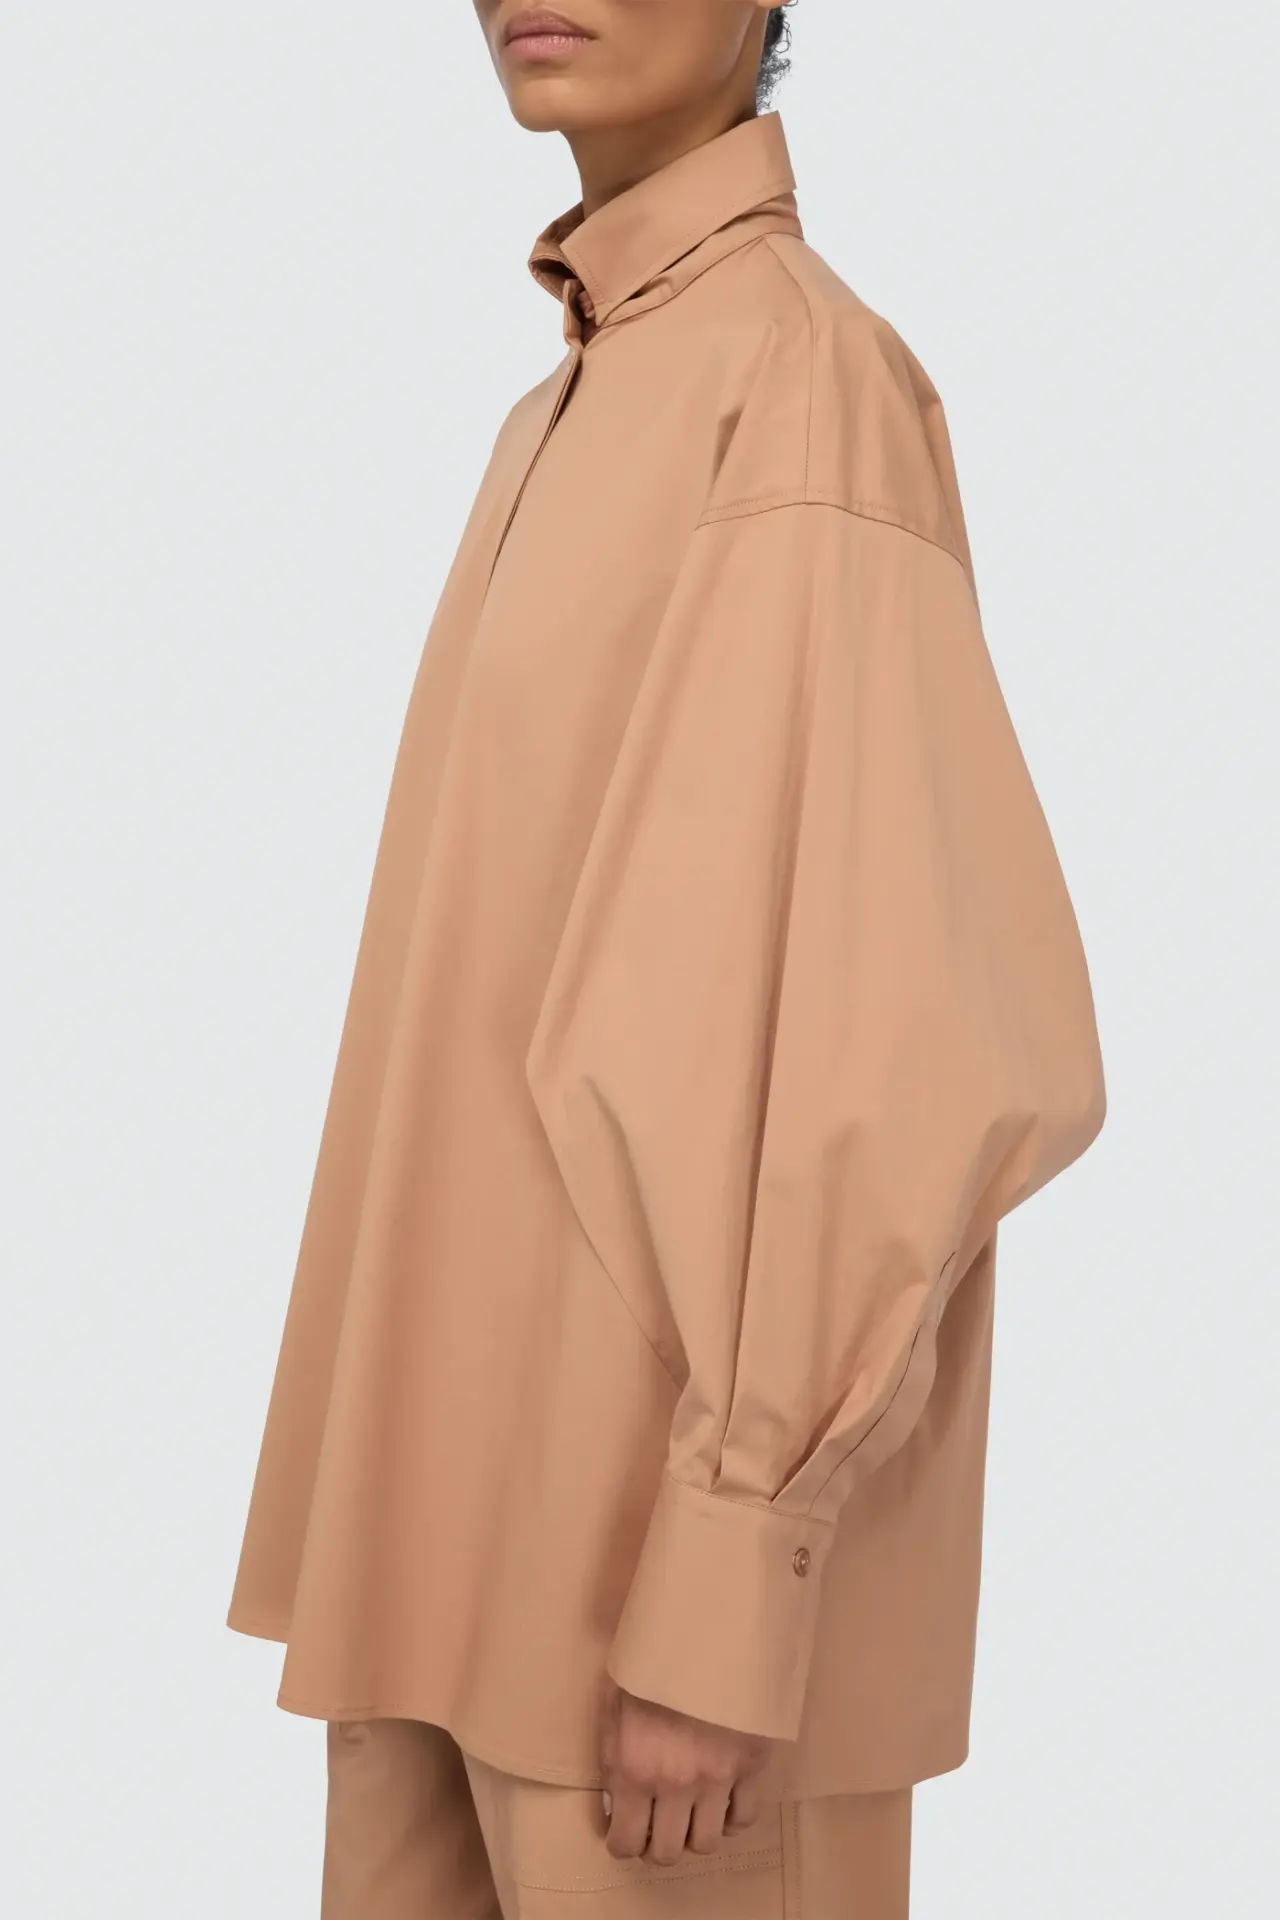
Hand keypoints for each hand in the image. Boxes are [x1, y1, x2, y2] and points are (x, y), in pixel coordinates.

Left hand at [598, 1676, 772, 1864]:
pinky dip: (731, 1818)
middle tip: (655, 1828)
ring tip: (689, 1816)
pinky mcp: (751, 1764)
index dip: (621, 1844)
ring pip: (707, 1842)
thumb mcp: (612, 1705)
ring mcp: (717, 1777)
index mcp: (633, 1769)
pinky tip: (721, 1803)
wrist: (704, 1627)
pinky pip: (744, 1817)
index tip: (624, 1834)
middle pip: (667, 1851)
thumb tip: (615, 1797)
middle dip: (656, 1845)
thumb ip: (612, 1757)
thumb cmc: (649, 1660)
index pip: (625, 1841)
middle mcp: (675, 1784)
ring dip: (693, 1835)